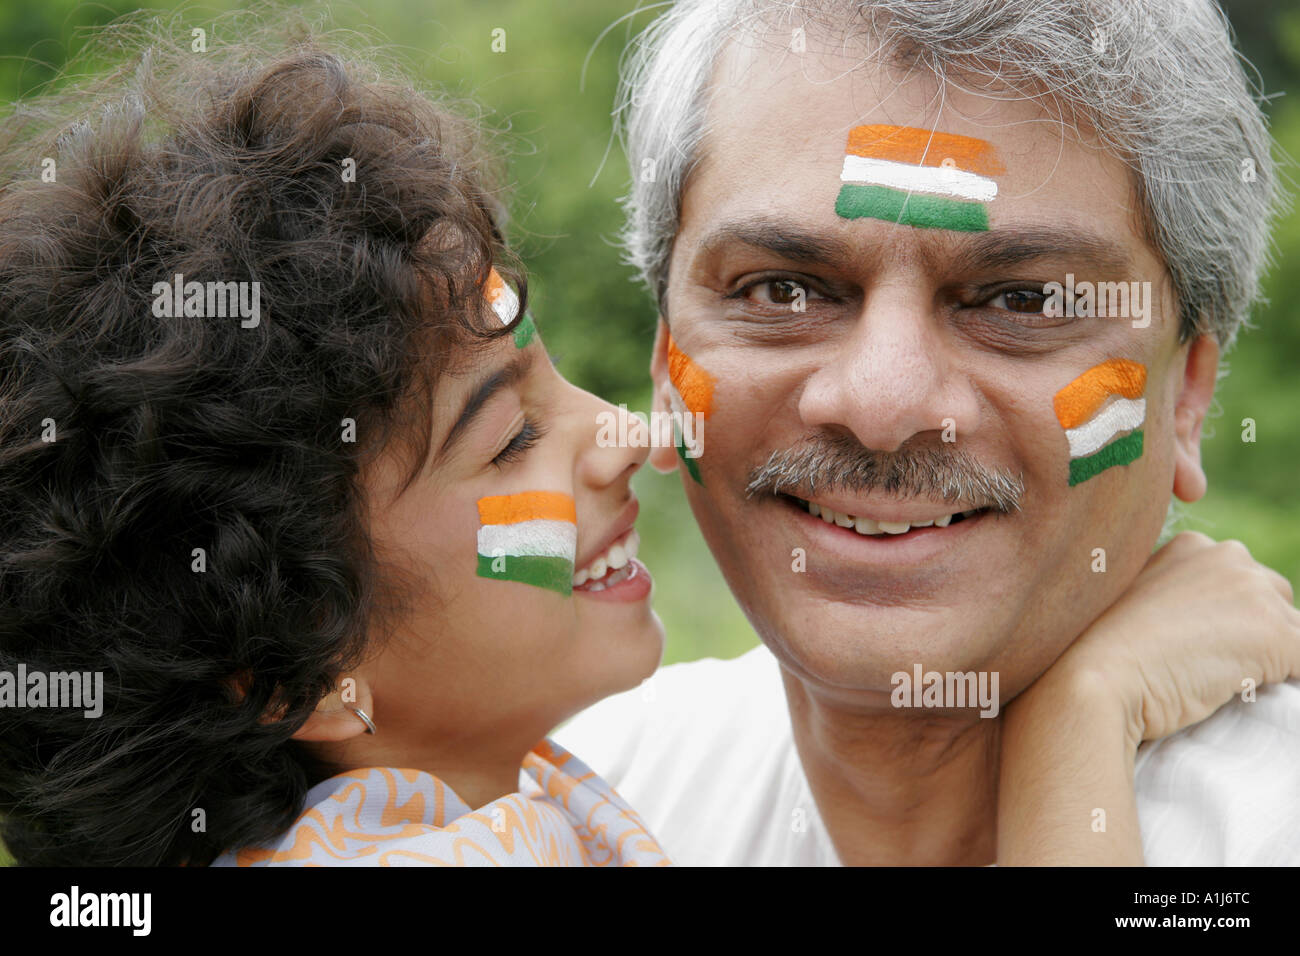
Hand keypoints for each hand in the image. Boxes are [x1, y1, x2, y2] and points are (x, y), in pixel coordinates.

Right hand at [1044, 531, 1299, 746]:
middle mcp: (1229, 557)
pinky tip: (1241, 694)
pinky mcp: (1277, 634)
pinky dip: (1285, 682)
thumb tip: (1207, 628)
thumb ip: (1174, 598)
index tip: (1190, 644)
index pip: (1235, 583)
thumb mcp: (1135, 604)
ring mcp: (1255, 593)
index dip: (1221, 620)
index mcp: (1191, 546)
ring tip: (1215, 681)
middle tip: (1205, 666)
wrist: (1095, 676)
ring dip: (1267, 659)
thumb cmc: (1102, 652)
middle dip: (1252, 633)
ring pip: (1291, 632)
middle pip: (1271, 599)